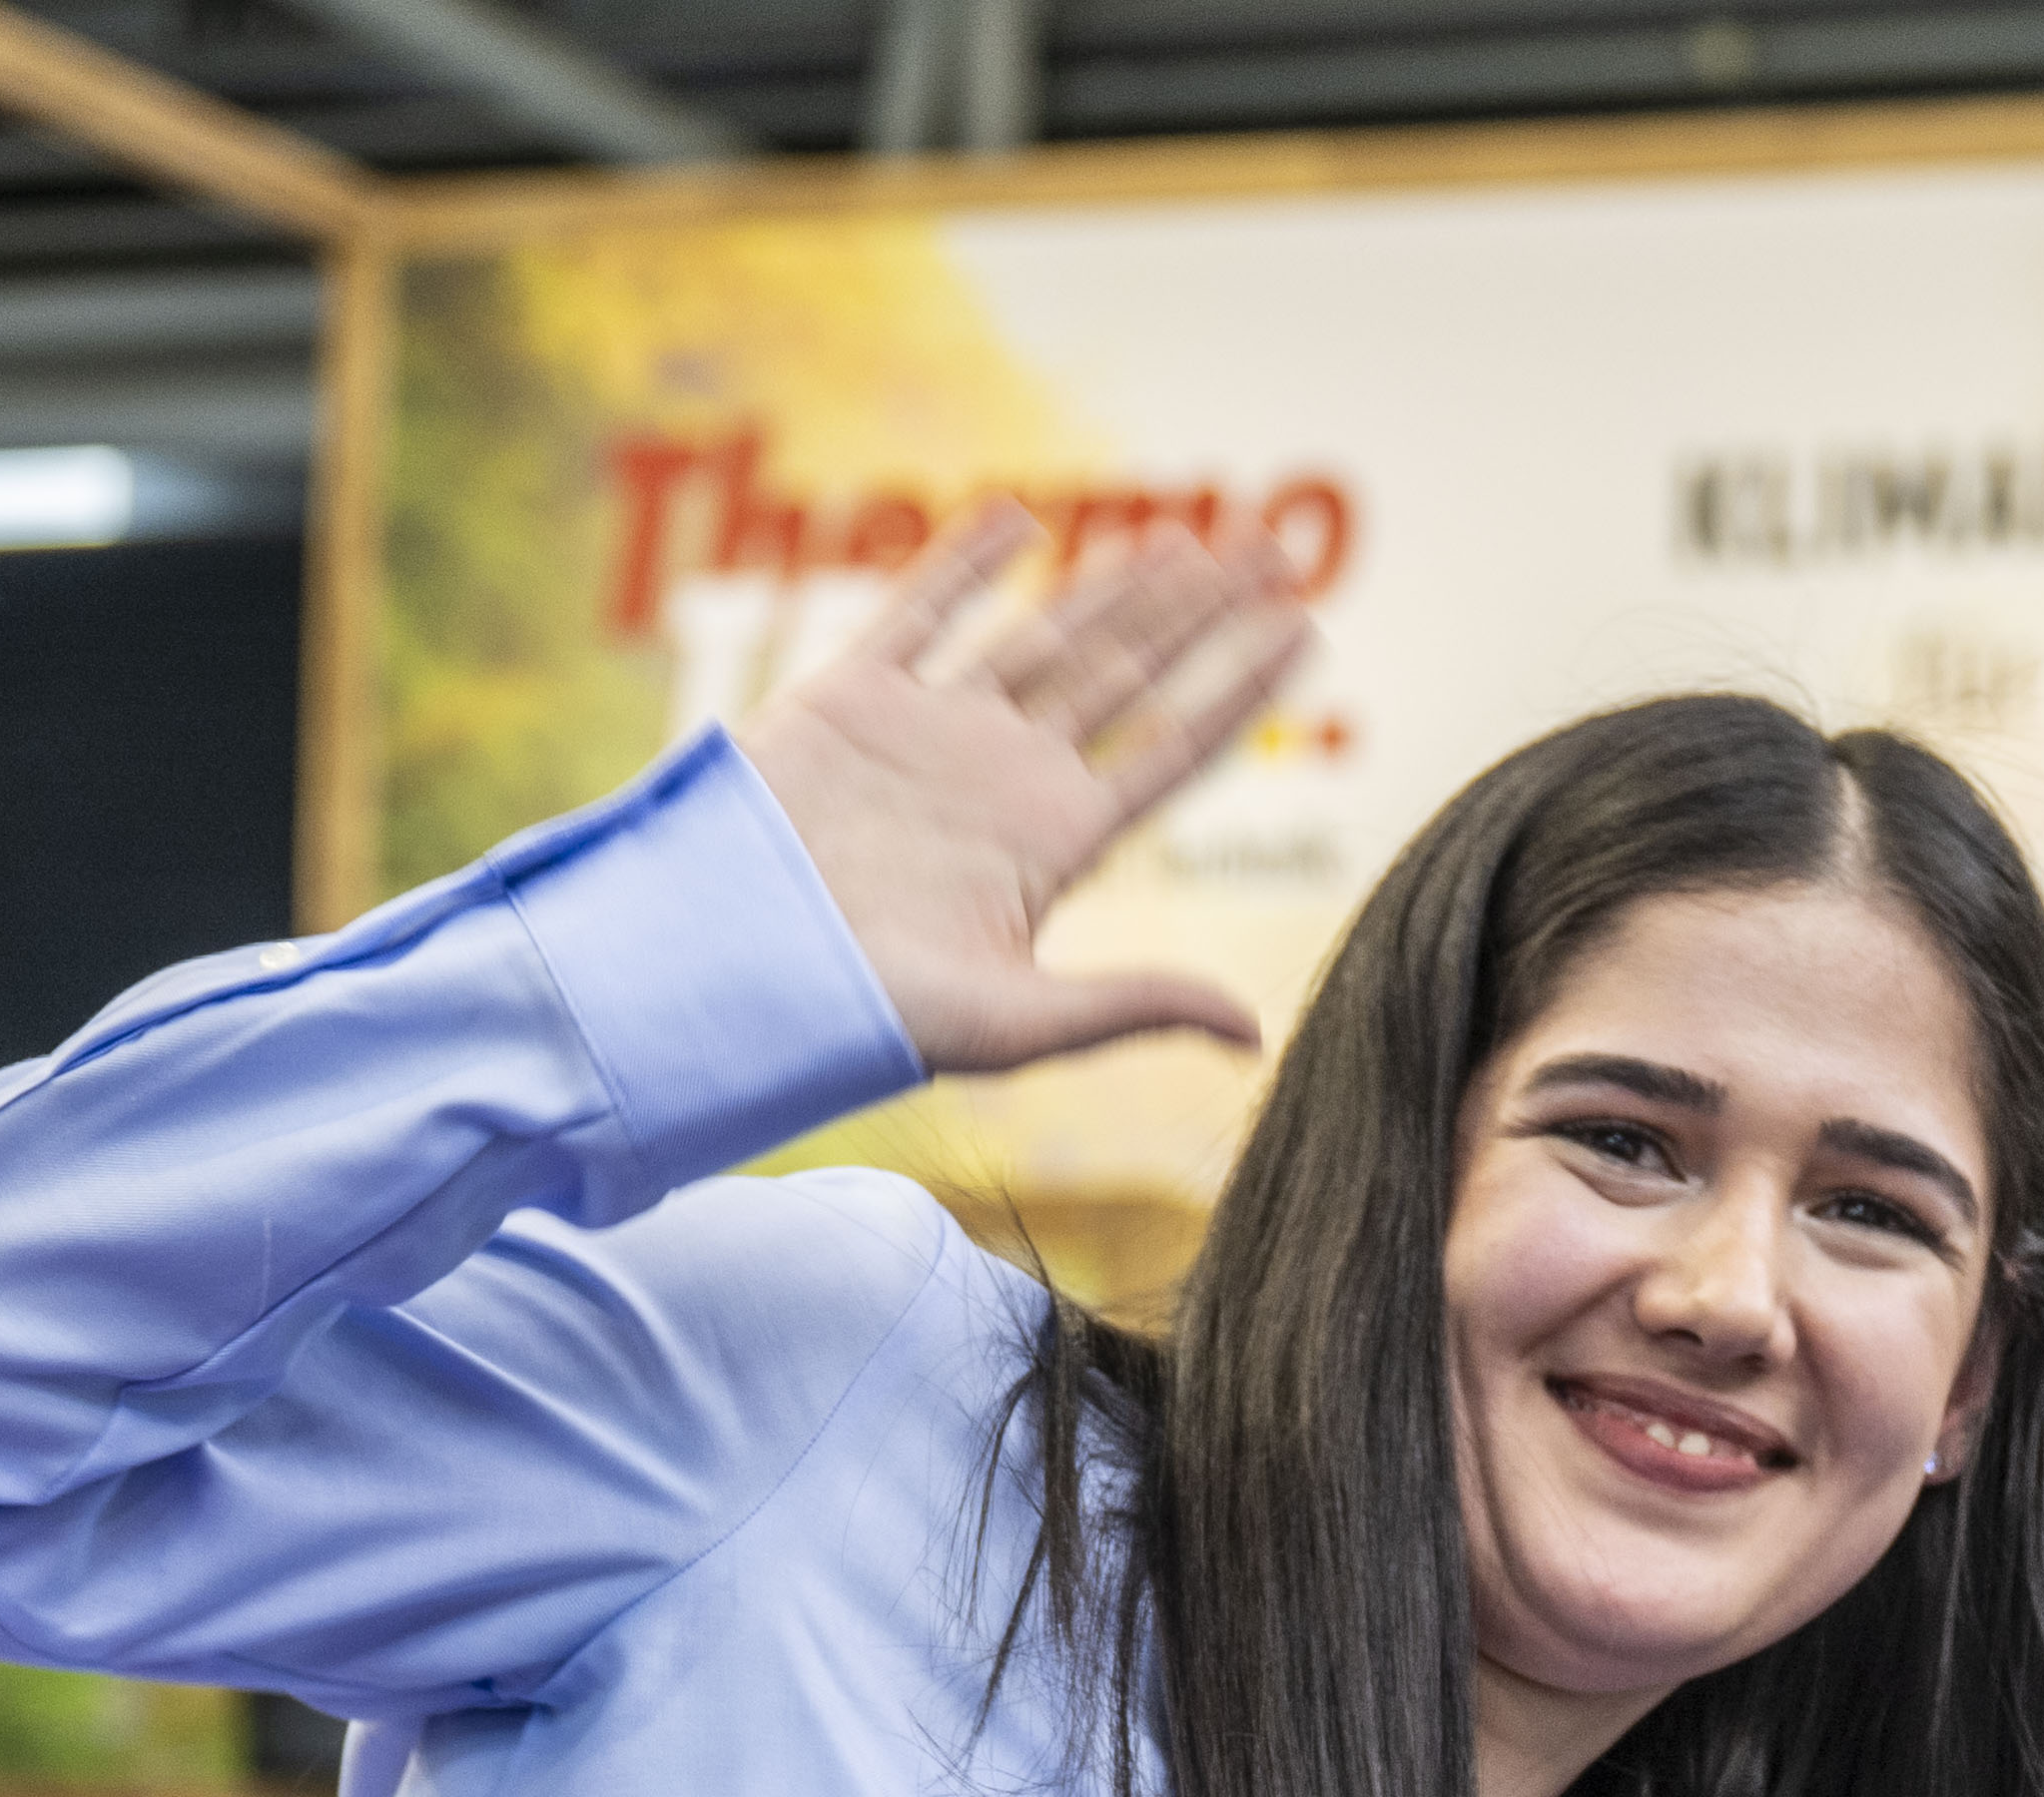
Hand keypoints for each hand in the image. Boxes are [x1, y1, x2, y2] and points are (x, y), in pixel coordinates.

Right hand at [729, 507, 1319, 1076]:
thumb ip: (1133, 1005)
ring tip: (1188, 541)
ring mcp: (931, 731)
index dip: (1239, 693)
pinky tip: (1022, 517)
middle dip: (1201, 617)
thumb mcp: (1020, 1021)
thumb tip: (1255, 1032)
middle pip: (1126, 678)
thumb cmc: (870, 1016)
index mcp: (1053, 842)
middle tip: (1276, 554)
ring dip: (1115, 588)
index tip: (1308, 637)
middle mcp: (1004, 776)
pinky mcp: (851, 698)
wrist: (735, 973)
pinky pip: (919, 611)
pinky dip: (966, 561)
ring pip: (1044, 636)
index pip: (1170, 752)